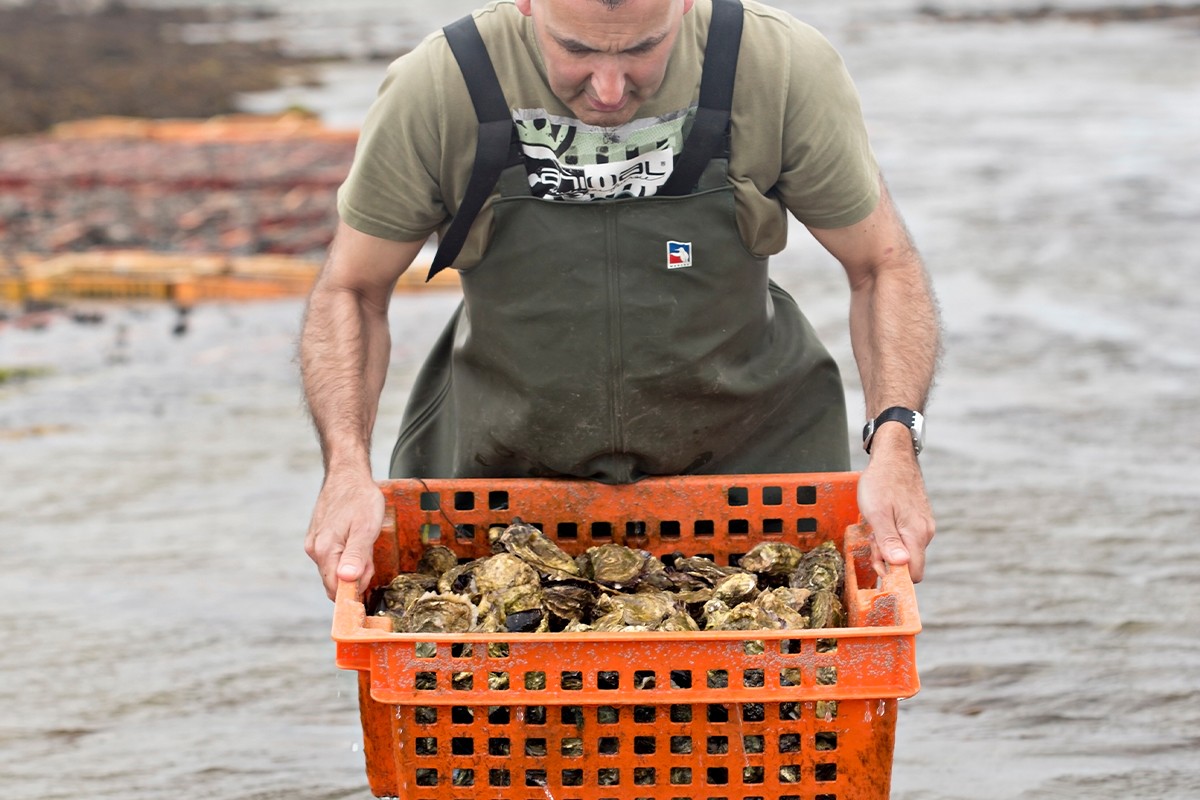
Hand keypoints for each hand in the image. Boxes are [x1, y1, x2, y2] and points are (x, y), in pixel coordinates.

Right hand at [304, 470, 384, 599]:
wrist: (347, 475)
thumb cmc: (360, 499)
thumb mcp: (366, 528)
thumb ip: (357, 556)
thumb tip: (347, 581)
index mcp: (325, 550)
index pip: (335, 589)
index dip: (355, 590)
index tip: (369, 575)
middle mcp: (314, 550)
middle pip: (336, 581)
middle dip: (357, 575)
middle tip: (370, 553)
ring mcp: (314, 544)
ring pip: (335, 570)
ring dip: (354, 564)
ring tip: (364, 542)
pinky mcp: (317, 539)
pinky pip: (333, 558)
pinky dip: (347, 555)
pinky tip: (356, 539)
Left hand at [856, 427, 934, 581]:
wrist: (893, 456)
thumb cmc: (882, 482)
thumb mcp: (877, 513)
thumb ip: (888, 541)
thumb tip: (901, 566)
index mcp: (916, 534)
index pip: (914, 573)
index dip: (895, 575)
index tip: (877, 565)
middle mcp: (925, 532)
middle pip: (907, 562)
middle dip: (886, 558)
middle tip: (870, 540)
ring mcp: (923, 524)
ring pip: (904, 549)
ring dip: (886, 544)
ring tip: (874, 526)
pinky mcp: (918, 518)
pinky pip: (905, 536)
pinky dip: (891, 534)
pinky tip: (881, 520)